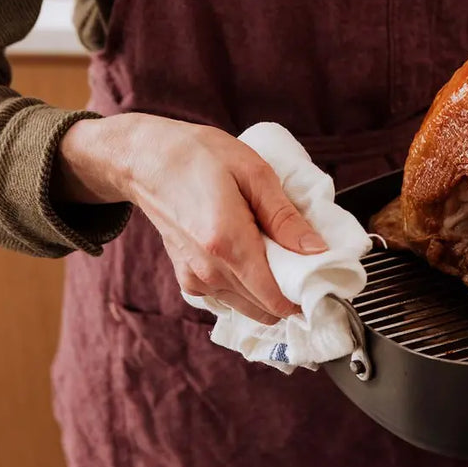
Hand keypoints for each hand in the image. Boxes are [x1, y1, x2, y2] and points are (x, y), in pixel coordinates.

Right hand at [54, 113, 327, 324]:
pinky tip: (253, 256)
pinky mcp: (188, 279)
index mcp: (228, 245)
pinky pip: (229, 298)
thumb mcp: (254, 174)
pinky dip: (248, 287)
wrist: (145, 159)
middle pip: (266, 310)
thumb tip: (317, 250)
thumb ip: (286, 218)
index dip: (305, 297)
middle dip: (291, 294)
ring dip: (270, 291)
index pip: (276, 300)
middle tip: (306, 264)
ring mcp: (196, 279)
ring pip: (248, 307)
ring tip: (278, 254)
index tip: (322, 281)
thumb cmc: (198, 157)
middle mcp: (209, 271)